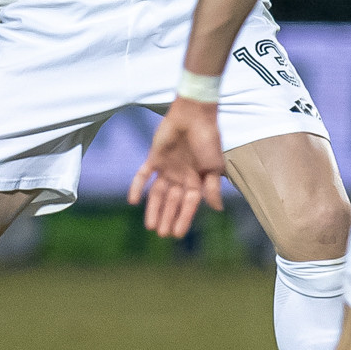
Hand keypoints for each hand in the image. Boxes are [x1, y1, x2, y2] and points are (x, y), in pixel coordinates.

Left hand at [127, 96, 226, 239]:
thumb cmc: (208, 140)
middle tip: (161, 234)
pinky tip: (133, 201)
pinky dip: (137, 187)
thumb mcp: (214, 166)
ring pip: (158, 193)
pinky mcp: (154, 158)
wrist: (194, 115)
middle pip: (172, 202)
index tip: (178, 235)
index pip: (189, 204)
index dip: (183, 219)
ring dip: (154, 209)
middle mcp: (181, 176)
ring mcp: (167, 168)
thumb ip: (213, 188)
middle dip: (167, 217)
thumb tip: (217, 209)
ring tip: (150, 226)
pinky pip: (143, 175)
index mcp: (196, 179)